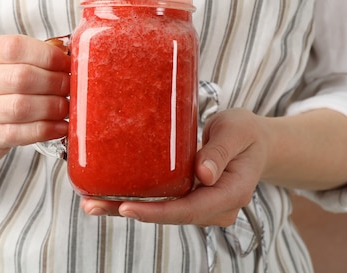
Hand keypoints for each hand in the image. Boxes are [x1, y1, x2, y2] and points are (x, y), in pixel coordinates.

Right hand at [0, 35, 70, 165]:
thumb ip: (29, 57)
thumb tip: (70, 56)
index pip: (16, 47)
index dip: (49, 56)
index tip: (67, 64)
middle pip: (23, 77)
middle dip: (56, 82)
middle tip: (70, 88)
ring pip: (23, 107)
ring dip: (54, 107)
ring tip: (66, 106)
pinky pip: (22, 133)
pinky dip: (48, 130)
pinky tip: (61, 126)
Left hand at [81, 108, 270, 226]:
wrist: (255, 143)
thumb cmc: (246, 133)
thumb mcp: (238, 131)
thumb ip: (220, 151)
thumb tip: (202, 175)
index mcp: (231, 194)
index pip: (190, 209)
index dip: (157, 212)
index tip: (126, 207)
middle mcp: (215, 207)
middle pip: (169, 216)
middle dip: (131, 213)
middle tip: (92, 205)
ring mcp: (202, 206)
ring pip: (162, 212)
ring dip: (126, 209)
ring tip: (91, 203)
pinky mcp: (189, 198)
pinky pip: (162, 203)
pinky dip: (136, 200)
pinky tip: (108, 195)